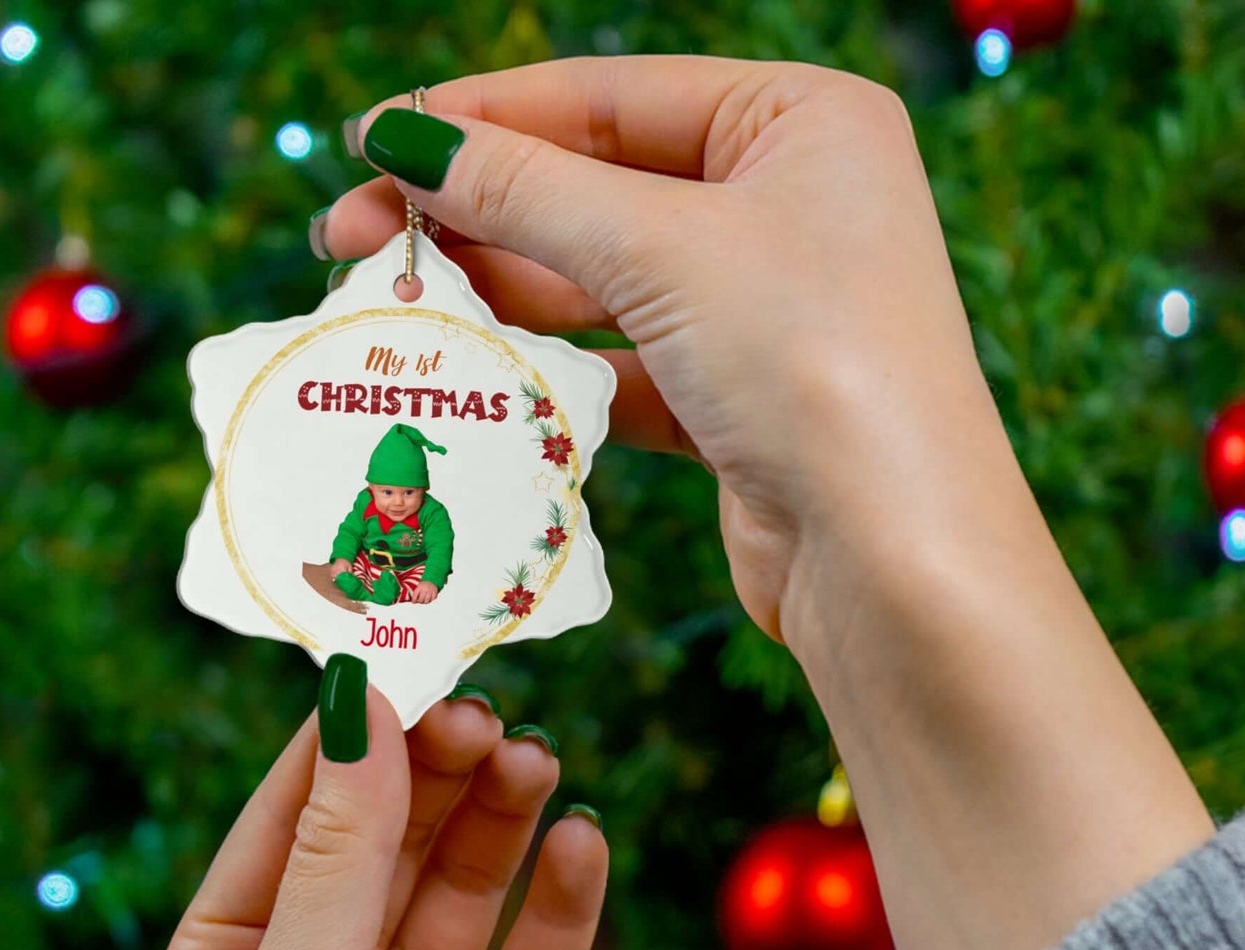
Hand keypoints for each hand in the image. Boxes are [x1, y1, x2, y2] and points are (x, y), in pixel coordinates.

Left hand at [152, 685, 606, 949]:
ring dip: (502, 820)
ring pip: (467, 886)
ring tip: (538, 762)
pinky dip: (562, 902)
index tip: (409, 657)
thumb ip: (339, 851)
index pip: (296, 811)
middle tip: (490, 713)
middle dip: (438, 771)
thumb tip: (359, 704)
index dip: (352, 735)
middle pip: (392, 837)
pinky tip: (583, 844)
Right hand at [322, 57, 1016, 642]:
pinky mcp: (739, 402)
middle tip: (352, 239)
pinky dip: (555, 374)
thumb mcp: (662, 249)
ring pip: (603, 283)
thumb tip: (406, 140)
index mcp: (801, 121)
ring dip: (502, 296)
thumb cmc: (812, 365)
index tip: (371, 142)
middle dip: (475, 213)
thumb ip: (527, 190)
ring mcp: (765, 308)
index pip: (610, 97)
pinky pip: (624, 366)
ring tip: (396, 307)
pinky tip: (480, 378)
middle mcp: (790, 204)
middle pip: (597, 188)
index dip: (482, 117)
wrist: (893, 558)